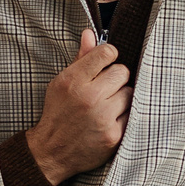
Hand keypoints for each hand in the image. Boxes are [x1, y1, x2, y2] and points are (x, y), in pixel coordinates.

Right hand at [27, 26, 129, 182]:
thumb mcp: (62, 82)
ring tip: (106, 106)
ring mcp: (103, 117)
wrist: (51, 152)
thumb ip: (80, 58)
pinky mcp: (114, 135)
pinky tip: (110, 120)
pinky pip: (132, 114)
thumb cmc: (58, 113)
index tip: (105, 64)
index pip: (107, 53)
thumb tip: (90, 33)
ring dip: (121, 98)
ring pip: (130, 93)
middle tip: (104, 90)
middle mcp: (89, 97)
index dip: (109, 57)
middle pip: (122, 72)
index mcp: (74, 80)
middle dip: (115, 79)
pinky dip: (124, 116)